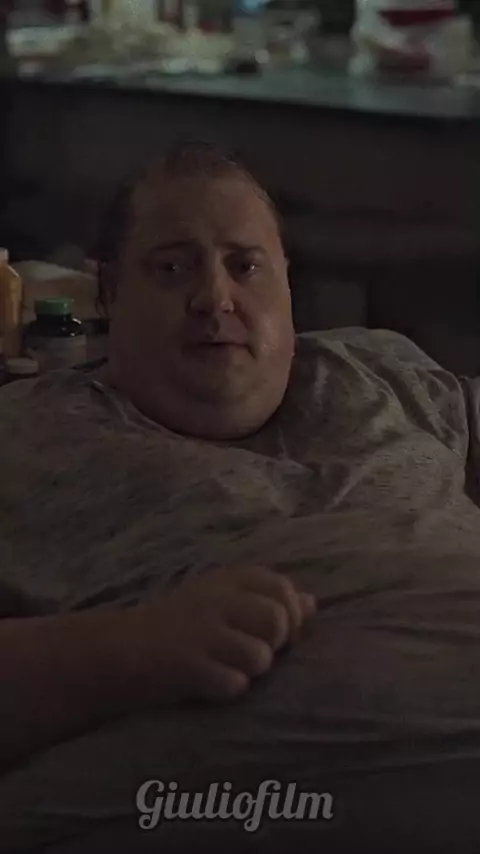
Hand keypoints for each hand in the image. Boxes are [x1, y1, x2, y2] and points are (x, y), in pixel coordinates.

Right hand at [123, 565, 315, 706]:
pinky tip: (210, 683)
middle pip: (277, 619)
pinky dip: (228, 690)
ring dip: (251, 671)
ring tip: (227, 668)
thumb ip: (265, 598)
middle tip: (255, 652)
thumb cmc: (177, 625)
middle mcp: (216, 599)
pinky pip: (234, 685)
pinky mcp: (188, 665)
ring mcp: (201, 631)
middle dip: (276, 643)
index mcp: (226, 580)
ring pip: (260, 656)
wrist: (118, 649)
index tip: (279, 633)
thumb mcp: (220, 600)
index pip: (281, 587)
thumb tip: (312, 602)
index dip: (291, 613)